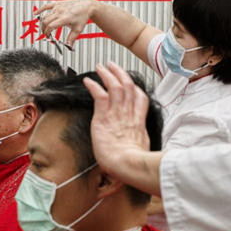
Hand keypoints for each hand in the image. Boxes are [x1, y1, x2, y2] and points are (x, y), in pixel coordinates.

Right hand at [37, 0, 96, 46]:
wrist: (86, 5)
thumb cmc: (82, 16)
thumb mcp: (78, 29)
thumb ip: (71, 38)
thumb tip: (68, 47)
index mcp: (65, 18)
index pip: (50, 26)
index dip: (47, 33)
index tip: (48, 37)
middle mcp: (60, 12)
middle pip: (45, 21)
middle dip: (44, 29)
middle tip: (46, 34)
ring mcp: (58, 7)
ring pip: (45, 16)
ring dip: (43, 23)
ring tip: (45, 28)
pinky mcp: (57, 3)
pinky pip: (46, 6)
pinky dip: (40, 10)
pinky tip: (35, 14)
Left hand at [84, 62, 161, 194]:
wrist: (127, 164)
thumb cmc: (133, 163)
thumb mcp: (142, 150)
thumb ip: (138, 143)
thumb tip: (135, 146)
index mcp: (138, 122)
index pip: (140, 99)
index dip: (135, 88)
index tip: (130, 83)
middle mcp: (129, 114)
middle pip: (128, 86)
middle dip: (120, 73)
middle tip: (113, 66)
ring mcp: (117, 113)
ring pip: (114, 86)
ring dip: (107, 74)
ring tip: (100, 67)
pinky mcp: (104, 116)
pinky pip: (99, 95)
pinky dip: (94, 86)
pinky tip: (88, 81)